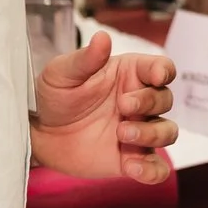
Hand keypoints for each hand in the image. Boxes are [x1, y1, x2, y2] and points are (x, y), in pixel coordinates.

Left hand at [32, 32, 178, 183]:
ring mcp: (139, 131)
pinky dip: (152, 171)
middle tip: (122, 107)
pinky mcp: (132, 159)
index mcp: (129, 75)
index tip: (156, 76)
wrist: (39, 133)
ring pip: (168, 132)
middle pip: (166, 99)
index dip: (164, 71)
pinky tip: (134, 169)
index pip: (161, 68)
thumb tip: (102, 37)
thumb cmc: (54, 96)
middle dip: (149, 103)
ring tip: (122, 135)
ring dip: (152, 134)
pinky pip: (157, 168)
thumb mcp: (62, 73)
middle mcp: (140, 102)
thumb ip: (85, 58)